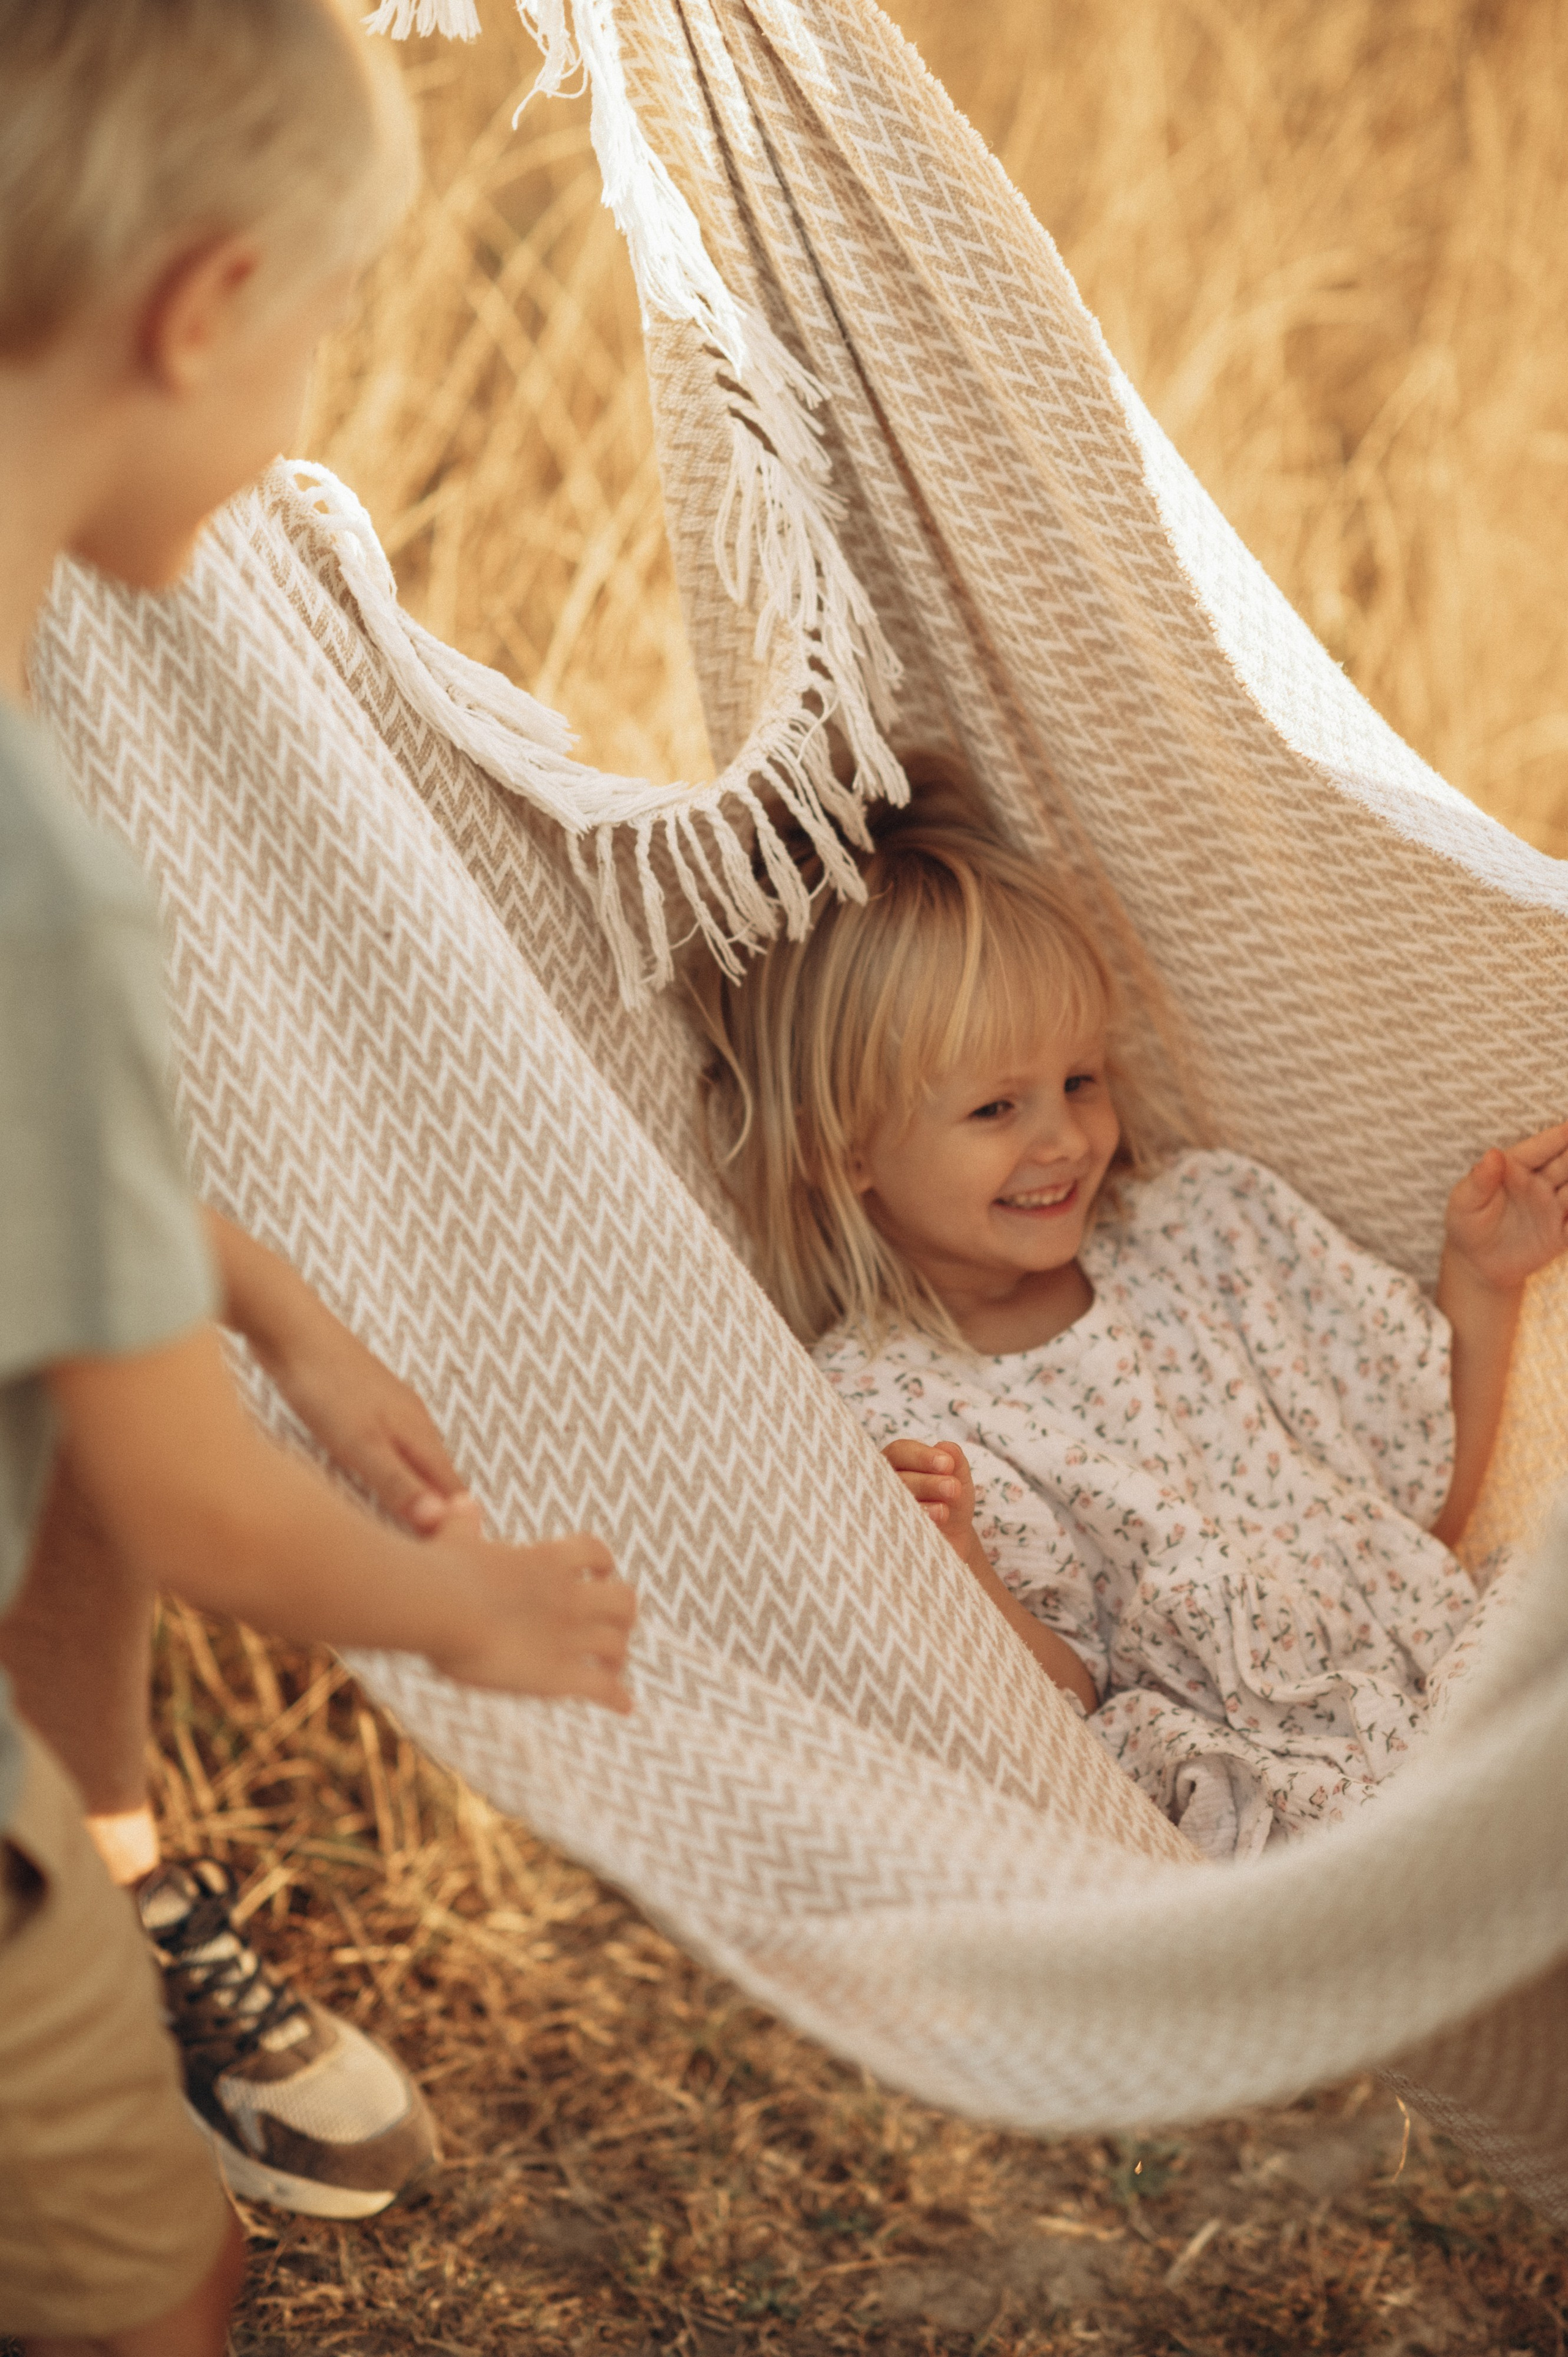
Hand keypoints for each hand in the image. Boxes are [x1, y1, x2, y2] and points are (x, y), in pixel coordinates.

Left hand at [269, 1310, 477, 1532]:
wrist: (290, 1327)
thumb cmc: (323, 1386)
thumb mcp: (359, 1444)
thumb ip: (398, 1484)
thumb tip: (442, 1523)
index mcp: (419, 1434)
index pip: (453, 1490)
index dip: (458, 1525)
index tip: (461, 1559)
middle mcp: (414, 1420)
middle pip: (439, 1476)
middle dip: (442, 1511)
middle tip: (440, 1552)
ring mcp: (391, 1408)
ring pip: (416, 1459)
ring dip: (419, 1490)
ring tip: (415, 1523)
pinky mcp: (365, 1401)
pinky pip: (392, 1446)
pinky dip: (394, 1470)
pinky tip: (377, 1475)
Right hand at [428, 1532, 636, 1712]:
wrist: (440, 1607)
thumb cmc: (439, 1571)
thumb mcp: (454, 1536)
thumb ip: (463, 1520)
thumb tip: (462, 1502)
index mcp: (547, 1560)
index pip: (595, 1552)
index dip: (602, 1565)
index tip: (599, 1576)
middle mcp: (568, 1596)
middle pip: (623, 1600)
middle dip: (621, 1615)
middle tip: (611, 1628)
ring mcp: (568, 1635)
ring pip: (617, 1645)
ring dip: (617, 1658)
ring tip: (611, 1671)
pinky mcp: (560, 1674)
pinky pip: (604, 1687)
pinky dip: (617, 1697)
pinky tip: (623, 1706)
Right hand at [884, 1437, 976, 1559]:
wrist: (952, 1536)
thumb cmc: (950, 1499)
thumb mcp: (958, 1477)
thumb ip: (955, 1459)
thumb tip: (946, 1447)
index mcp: (898, 1460)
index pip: (900, 1451)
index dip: (922, 1457)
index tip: (947, 1464)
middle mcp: (884, 1480)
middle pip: (897, 1477)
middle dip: (927, 1482)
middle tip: (952, 1488)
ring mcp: (883, 1507)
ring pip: (894, 1501)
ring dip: (921, 1505)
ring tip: (944, 1511)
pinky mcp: (886, 1532)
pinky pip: (893, 1526)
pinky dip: (913, 1523)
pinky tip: (930, 1524)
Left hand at [1445, 1119, 1567, 1293]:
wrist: (1476, 1263)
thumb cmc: (1466, 1224)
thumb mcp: (1465, 1202)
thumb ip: (1480, 1180)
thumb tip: (1492, 1154)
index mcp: (1515, 1167)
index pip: (1541, 1147)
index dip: (1558, 1136)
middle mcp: (1539, 1182)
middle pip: (1566, 1162)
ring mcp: (1552, 1205)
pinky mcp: (1562, 1230)